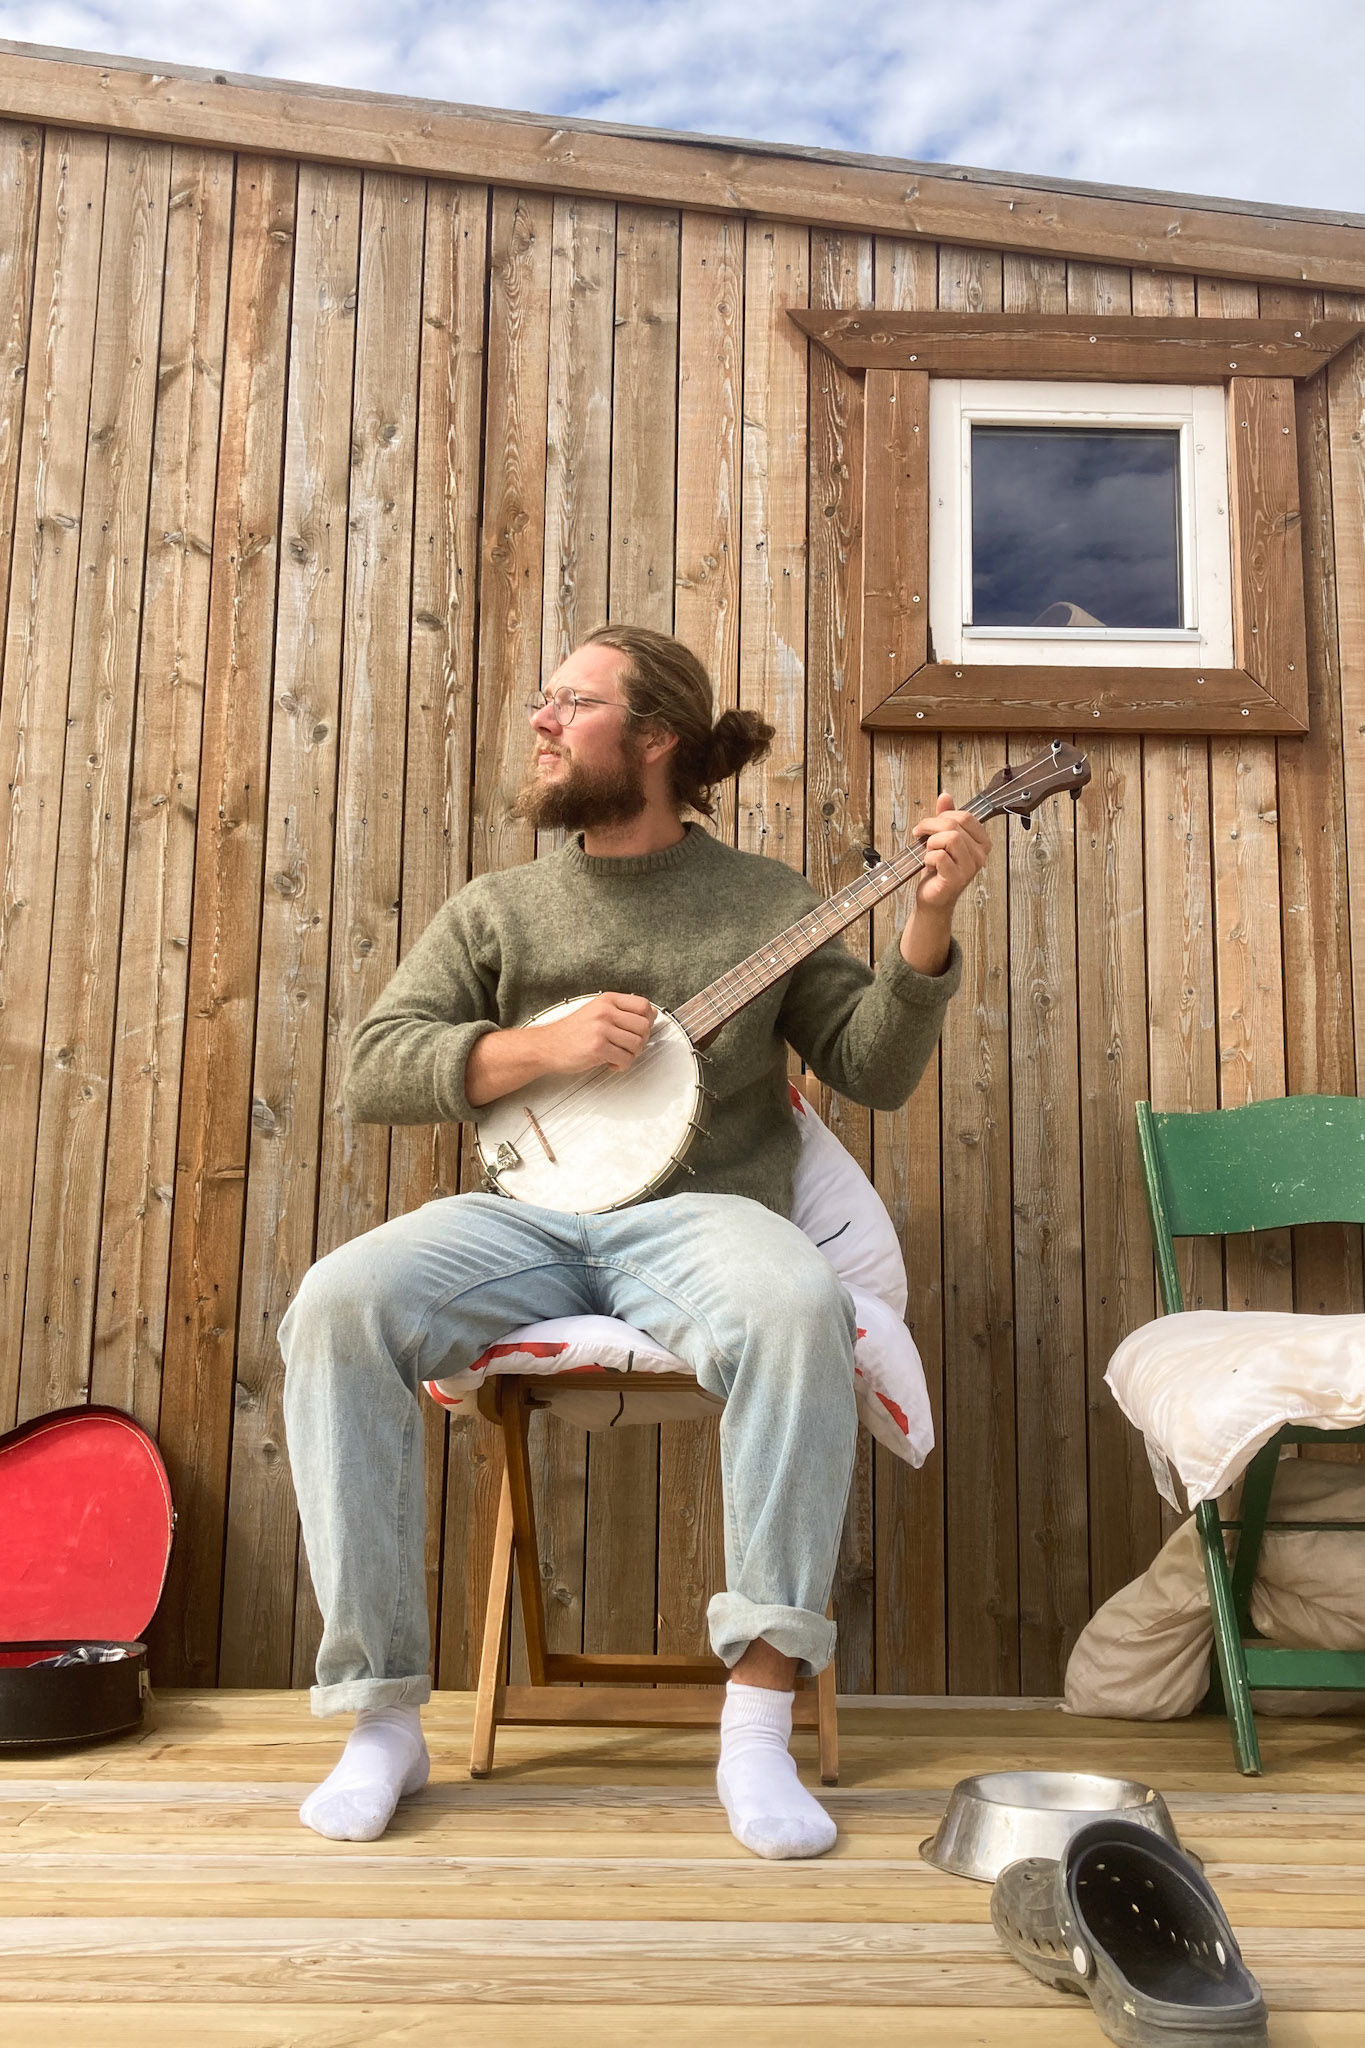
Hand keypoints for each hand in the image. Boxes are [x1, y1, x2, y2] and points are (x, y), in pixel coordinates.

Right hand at [538, 992, 656, 1073]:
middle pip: (644, 1026)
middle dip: (641, 1041)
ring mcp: (601, 1029)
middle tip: (628, 1046)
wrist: (547, 1045)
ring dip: (631, 1054)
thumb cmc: (571, 1032)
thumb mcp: (596, 1011)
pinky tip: (610, 1062)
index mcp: (607, 1000)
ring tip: (617, 1054)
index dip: (648, 1020)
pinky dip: (622, 1065)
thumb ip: (619, 1011)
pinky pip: (625, 1059)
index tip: (640, 1029)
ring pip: (637, 1044)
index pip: (643, 1005)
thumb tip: (649, 1016)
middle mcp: (605, 1011)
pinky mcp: (598, 1047)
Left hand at [912, 792, 989, 914]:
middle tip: (920, 834)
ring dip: (931, 843)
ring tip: (928, 852)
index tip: (930, 825)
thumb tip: (945, 795)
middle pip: (955, 825)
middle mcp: (980, 855)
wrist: (932, 898)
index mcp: (981, 842)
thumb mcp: (941, 838)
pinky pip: (940, 856)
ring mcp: (970, 868)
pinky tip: (929, 865)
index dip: (943, 815)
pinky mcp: (956, 879)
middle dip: (931, 826)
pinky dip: (928, 857)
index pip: (966, 816)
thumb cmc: (938, 869)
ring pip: (950, 838)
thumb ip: (945, 816)